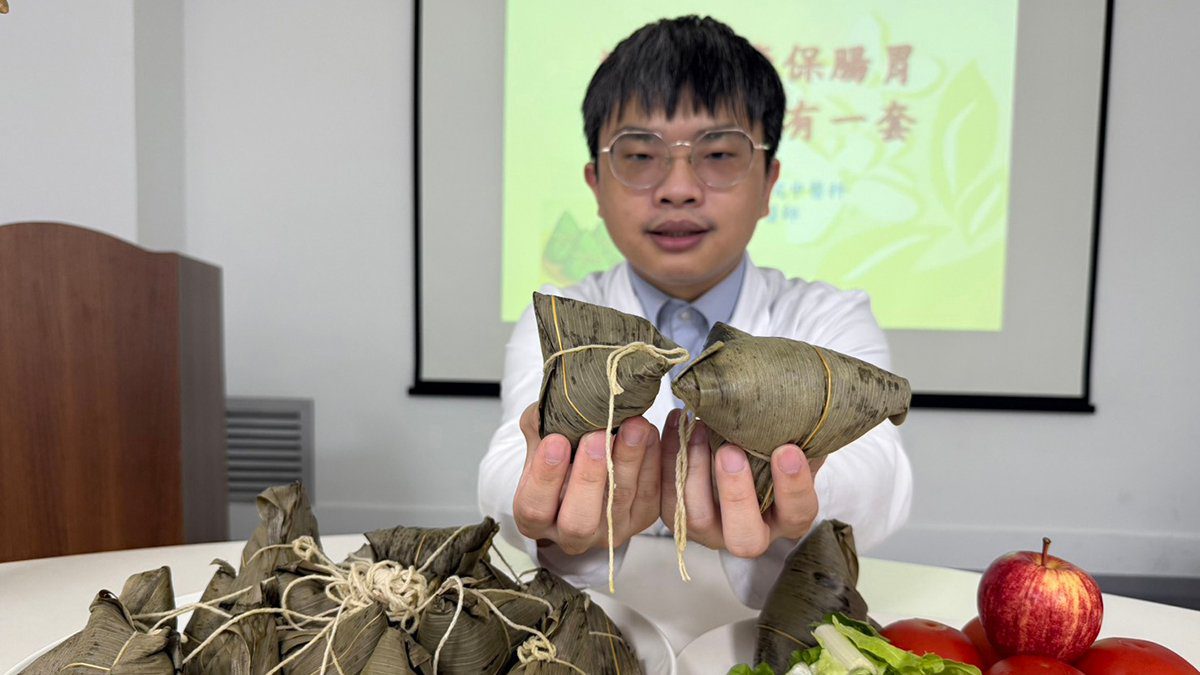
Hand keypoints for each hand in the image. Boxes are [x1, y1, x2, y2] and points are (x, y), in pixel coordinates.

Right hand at [512, 403, 661, 554]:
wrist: (593, 459)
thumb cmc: (561, 452)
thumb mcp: (541, 439)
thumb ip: (539, 426)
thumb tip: (547, 411)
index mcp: (536, 518)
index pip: (534, 508)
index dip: (545, 477)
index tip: (556, 440)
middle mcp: (571, 535)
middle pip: (578, 522)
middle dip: (589, 478)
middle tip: (597, 437)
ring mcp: (608, 531)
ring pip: (620, 503)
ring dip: (628, 462)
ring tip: (633, 426)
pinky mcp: (640, 519)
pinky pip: (649, 495)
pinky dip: (652, 462)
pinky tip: (650, 433)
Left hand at [660, 409, 821, 557]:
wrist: (740, 449)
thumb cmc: (772, 446)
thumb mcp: (790, 442)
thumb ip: (795, 436)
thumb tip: (796, 413)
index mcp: (787, 518)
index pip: (797, 512)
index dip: (793, 486)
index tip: (787, 450)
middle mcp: (750, 534)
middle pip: (744, 537)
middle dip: (736, 495)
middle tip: (731, 451)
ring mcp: (711, 531)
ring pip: (696, 518)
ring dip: (694, 471)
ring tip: (696, 428)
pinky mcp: (678, 517)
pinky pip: (666, 498)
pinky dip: (665, 459)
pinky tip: (671, 424)